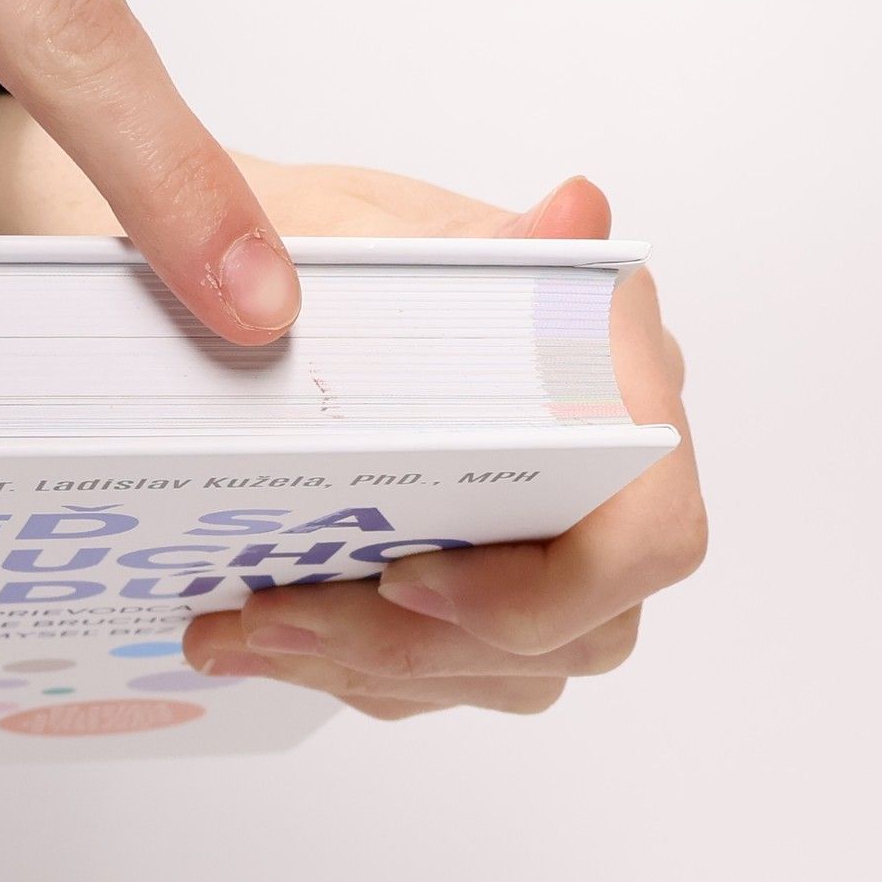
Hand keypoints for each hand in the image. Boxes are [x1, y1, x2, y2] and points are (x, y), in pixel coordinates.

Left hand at [0, 100, 707, 721]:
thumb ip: (458, 241)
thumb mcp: (353, 223)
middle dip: (409, 643)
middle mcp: (604, 457)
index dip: (541, 590)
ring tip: (236, 632)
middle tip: (265, 618)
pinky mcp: (483, 576)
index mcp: (610, 362)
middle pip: (570, 631)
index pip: (647, 532)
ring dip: (364, 663)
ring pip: (505, 667)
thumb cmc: (304, 235)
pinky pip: (449, 670)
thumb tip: (574, 211)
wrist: (234, 269)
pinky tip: (255, 636)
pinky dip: (350, 665)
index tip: (403, 578)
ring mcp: (550, 527)